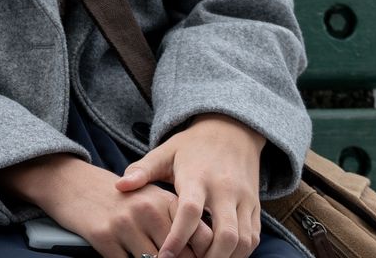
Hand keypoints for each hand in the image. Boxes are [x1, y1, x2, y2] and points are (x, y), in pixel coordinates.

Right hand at [0, 154, 214, 257]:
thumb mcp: (150, 200)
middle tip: (167, 257)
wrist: (72, 182)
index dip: (204, 256)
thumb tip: (201, 252)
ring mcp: (124, 224)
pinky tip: (126, 255)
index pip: (202, 237)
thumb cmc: (117, 196)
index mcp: (165, 200)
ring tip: (146, 255)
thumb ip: (175, 223)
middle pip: (179, 256)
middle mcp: (148, 210)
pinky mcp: (103, 237)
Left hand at [116, 114, 266, 257]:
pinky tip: (221, 256)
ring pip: (243, 240)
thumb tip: (119, 187)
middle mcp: (225, 190)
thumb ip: (142, 170)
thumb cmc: (191, 146)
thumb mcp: (165, 152)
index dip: (178, 237)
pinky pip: (253, 236)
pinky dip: (240, 252)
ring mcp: (244, 199)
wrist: (232, 131)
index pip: (190, 212)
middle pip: (225, 234)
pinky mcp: (255, 206)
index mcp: (198, 178)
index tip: (164, 256)